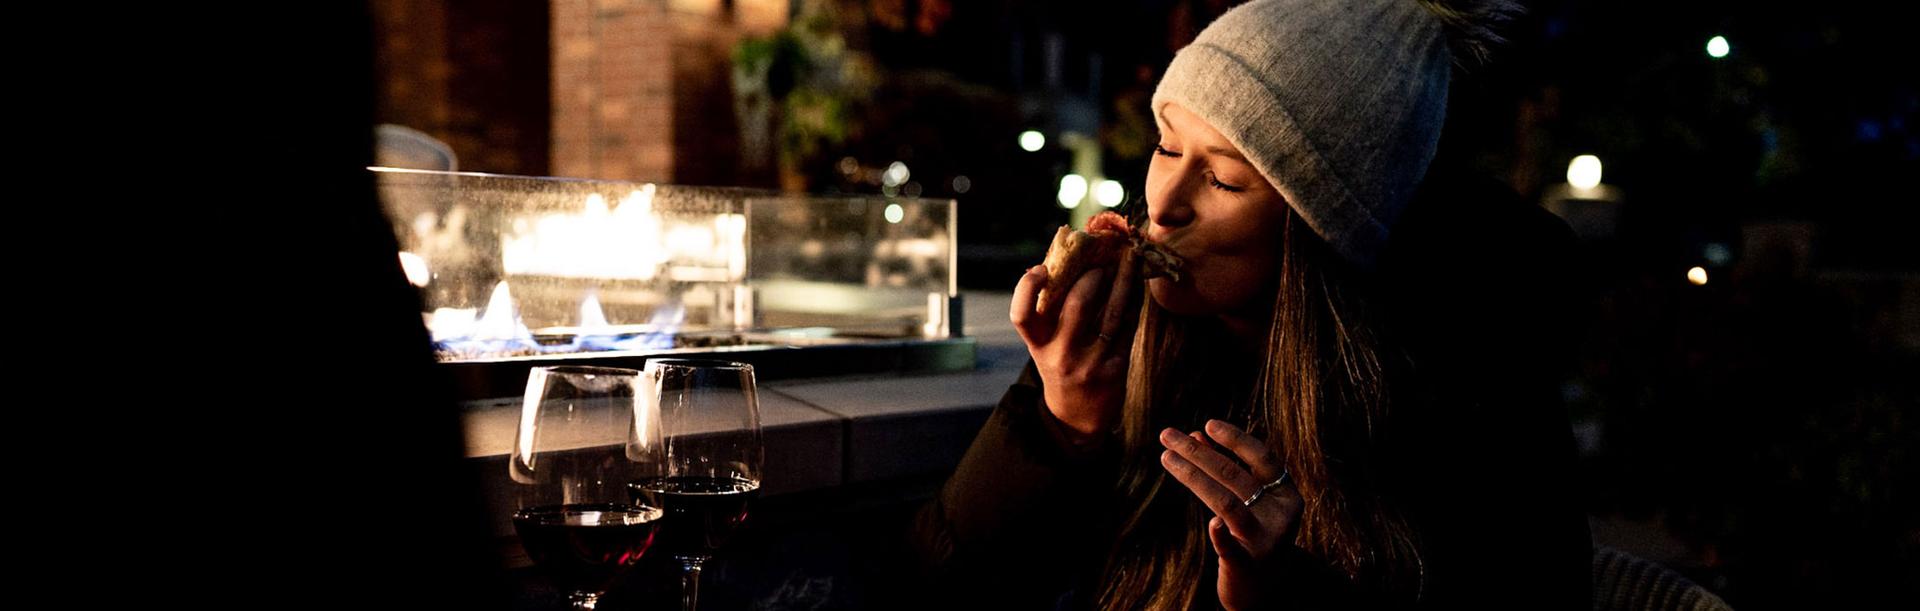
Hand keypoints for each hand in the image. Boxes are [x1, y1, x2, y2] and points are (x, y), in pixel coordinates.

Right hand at [1010, 250, 1140, 446]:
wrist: (1078, 416)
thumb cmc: (1059, 366)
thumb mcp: (1045, 345)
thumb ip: (1050, 312)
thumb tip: (1065, 262)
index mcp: (1037, 345)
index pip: (1021, 315)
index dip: (1027, 289)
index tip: (1040, 269)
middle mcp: (1060, 355)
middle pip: (1076, 305)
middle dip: (1093, 277)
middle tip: (1102, 265)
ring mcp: (1089, 363)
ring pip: (1111, 313)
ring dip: (1122, 283)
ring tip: (1128, 263)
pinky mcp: (1114, 369)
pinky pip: (1128, 327)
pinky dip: (1133, 303)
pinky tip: (1136, 288)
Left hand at [1160, 419, 1300, 610]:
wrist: (1264, 587)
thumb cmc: (1253, 534)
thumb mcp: (1247, 501)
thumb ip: (1227, 468)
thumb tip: (1196, 434)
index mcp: (1286, 495)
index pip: (1263, 458)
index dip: (1236, 439)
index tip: (1207, 424)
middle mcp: (1280, 516)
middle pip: (1235, 476)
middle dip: (1197, 452)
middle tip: (1166, 435)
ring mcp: (1265, 541)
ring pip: (1226, 503)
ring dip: (1192, 475)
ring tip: (1166, 456)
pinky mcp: (1246, 565)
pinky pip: (1230, 548)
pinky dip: (1221, 536)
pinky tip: (1212, 525)